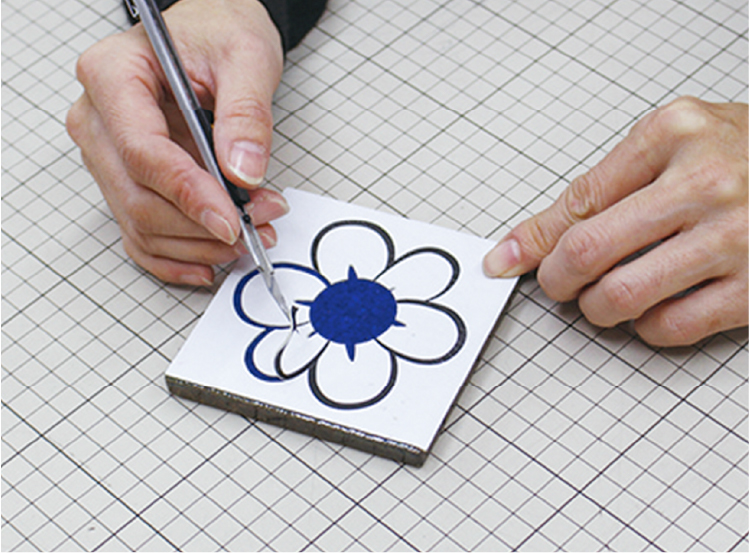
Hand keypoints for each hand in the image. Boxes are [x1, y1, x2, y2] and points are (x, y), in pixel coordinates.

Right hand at [66, 0, 286, 285]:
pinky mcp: (126, 180)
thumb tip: (243, 173)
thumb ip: (247, 114)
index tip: (232, 218)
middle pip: (137, 197)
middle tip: (258, 224)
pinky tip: (211, 260)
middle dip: (202, 224)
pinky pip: (140, 235)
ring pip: (140, 224)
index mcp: (113, 75)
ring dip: (198, 244)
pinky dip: (176, 256)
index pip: (141, 151)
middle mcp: (98, 119)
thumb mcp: (246, 57)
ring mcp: (107, 155)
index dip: (189, 194)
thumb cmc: (219, 34)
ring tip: (252, 234)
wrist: (212, 37)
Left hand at [484, 97, 747, 346]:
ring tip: (603, 297)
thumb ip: (604, 187)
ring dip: (596, 308)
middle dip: (556, 280)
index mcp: (673, 136)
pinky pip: (669, 327)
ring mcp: (735, 239)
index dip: (530, 242)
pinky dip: (645, 327)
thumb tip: (527, 240)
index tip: (504, 261)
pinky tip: (652, 309)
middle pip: (587, 252)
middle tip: (558, 284)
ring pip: (620, 297)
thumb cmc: (745, 155)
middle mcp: (704, 184)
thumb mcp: (673, 144)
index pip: (576, 202)